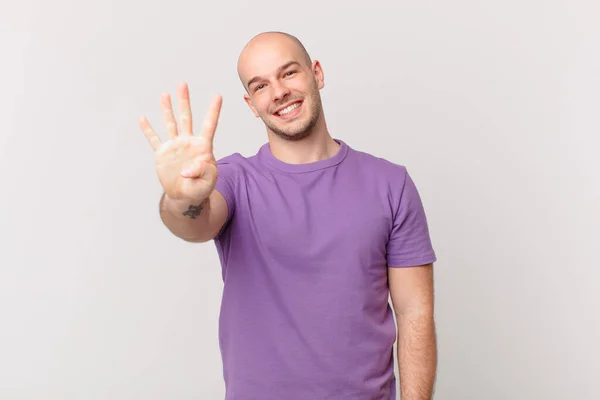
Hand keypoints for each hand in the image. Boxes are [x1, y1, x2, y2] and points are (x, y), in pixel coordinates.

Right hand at [139, 82, 222, 202]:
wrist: (185, 196)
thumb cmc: (200, 188)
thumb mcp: (207, 182)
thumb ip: (202, 173)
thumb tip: (186, 170)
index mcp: (203, 147)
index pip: (209, 126)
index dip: (213, 111)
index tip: (218, 96)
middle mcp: (188, 142)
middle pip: (186, 118)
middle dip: (184, 101)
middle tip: (183, 84)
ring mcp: (175, 146)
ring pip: (170, 123)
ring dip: (167, 109)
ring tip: (165, 94)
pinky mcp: (162, 154)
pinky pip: (153, 139)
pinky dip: (148, 129)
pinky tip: (143, 118)